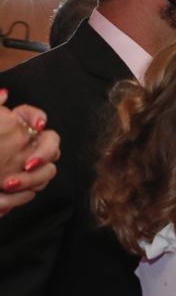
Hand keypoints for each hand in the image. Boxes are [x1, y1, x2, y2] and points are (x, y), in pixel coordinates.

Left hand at [0, 99, 58, 215]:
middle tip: (27, 163)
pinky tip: (1, 201)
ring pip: (46, 172)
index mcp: (13, 126)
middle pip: (51, 143)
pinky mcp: (21, 188)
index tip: (37, 125)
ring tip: (7, 185)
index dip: (37, 118)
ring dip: (30, 180)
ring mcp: (26, 167)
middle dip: (44, 153)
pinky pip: (31, 193)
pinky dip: (16, 198)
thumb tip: (5, 94)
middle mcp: (26, 145)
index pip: (32, 116)